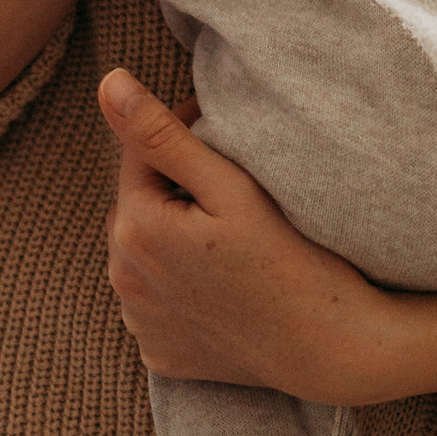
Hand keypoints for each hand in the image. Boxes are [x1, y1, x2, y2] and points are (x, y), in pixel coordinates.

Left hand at [101, 70, 395, 402]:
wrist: (327, 347)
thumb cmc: (289, 259)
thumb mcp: (229, 187)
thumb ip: (162, 134)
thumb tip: (109, 83)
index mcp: (134, 228)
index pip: (139, 155)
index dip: (179, 133)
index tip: (220, 129)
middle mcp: (123, 277)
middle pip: (139, 207)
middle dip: (171, 190)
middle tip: (228, 187)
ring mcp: (139, 321)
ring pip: (143, 255)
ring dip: (168, 238)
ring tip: (224, 236)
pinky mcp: (158, 352)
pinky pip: (156, 303)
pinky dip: (176, 287)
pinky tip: (218, 283)